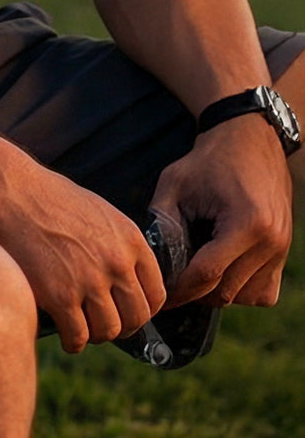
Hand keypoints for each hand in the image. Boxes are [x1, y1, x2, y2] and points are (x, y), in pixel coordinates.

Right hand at [0, 166, 166, 354]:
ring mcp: (89, 281)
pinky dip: (73, 342)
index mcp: (130, 240)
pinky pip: (77, 335)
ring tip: (81, 330)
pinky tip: (65, 336)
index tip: (126, 313)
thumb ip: (114, 242)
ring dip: (96, 335)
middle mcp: (116, 263)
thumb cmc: (44, 196)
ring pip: (108, 330)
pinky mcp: (59, 296)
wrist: (8, 192)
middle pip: (136, 317)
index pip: (155, 293)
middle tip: (103, 326)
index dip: (142, 309)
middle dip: (121, 326)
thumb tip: (119, 271)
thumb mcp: (95, 211)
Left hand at [149, 112, 292, 308]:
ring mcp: (282, 248)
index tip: (159, 295)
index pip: (207, 274)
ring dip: (217, 292)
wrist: (250, 141)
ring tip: (195, 269)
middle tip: (171, 281)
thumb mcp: (174, 184)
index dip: (178, 290)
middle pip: (225, 291)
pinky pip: (263, 291)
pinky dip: (241, 289)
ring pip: (245, 296)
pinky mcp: (285, 252)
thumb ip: (161, 223)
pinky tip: (222, 269)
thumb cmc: (208, 161)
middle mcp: (271, 241)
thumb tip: (151, 262)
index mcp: (245, 223)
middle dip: (194, 292)